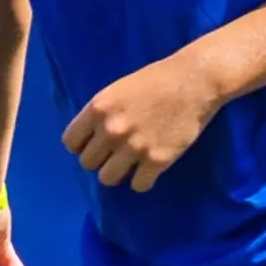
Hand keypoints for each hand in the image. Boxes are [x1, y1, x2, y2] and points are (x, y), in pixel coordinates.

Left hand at [61, 54, 221, 191]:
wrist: (195, 80)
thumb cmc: (156, 80)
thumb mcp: (117, 90)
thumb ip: (101, 114)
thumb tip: (90, 139)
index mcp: (98, 109)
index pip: (70, 143)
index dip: (82, 145)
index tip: (95, 144)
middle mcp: (111, 130)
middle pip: (87, 163)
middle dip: (100, 159)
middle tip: (115, 153)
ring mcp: (134, 147)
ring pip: (107, 178)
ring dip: (118, 173)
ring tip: (130, 164)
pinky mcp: (157, 160)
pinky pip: (138, 185)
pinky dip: (143, 180)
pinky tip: (149, 169)